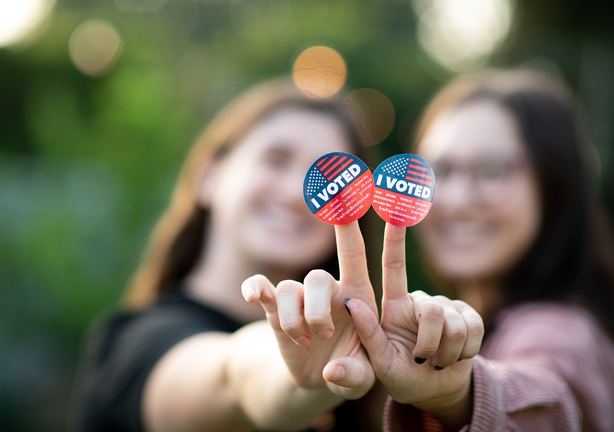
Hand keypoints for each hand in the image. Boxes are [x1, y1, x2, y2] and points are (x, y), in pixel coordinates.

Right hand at [241, 221, 377, 399]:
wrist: (321, 379)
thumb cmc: (353, 370)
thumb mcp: (362, 379)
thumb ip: (354, 376)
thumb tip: (332, 372)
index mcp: (356, 295)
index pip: (353, 253)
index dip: (349, 225)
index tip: (345, 194)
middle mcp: (327, 289)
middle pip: (317, 278)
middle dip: (316, 311)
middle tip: (324, 336)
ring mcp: (299, 298)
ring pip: (289, 290)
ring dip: (293, 319)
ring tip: (303, 342)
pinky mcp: (275, 310)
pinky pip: (262, 289)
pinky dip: (255, 288)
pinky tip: (251, 295)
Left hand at [345, 224, 483, 427]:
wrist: (436, 391)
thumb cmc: (402, 378)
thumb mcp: (380, 362)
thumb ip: (367, 335)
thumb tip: (350, 302)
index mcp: (394, 306)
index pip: (394, 266)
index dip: (395, 238)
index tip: (395, 208)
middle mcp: (420, 301)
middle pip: (432, 310)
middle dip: (430, 343)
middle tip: (423, 360)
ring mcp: (447, 307)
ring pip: (454, 323)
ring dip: (447, 352)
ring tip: (437, 361)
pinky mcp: (470, 316)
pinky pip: (474, 329)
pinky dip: (465, 352)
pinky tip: (455, 358)